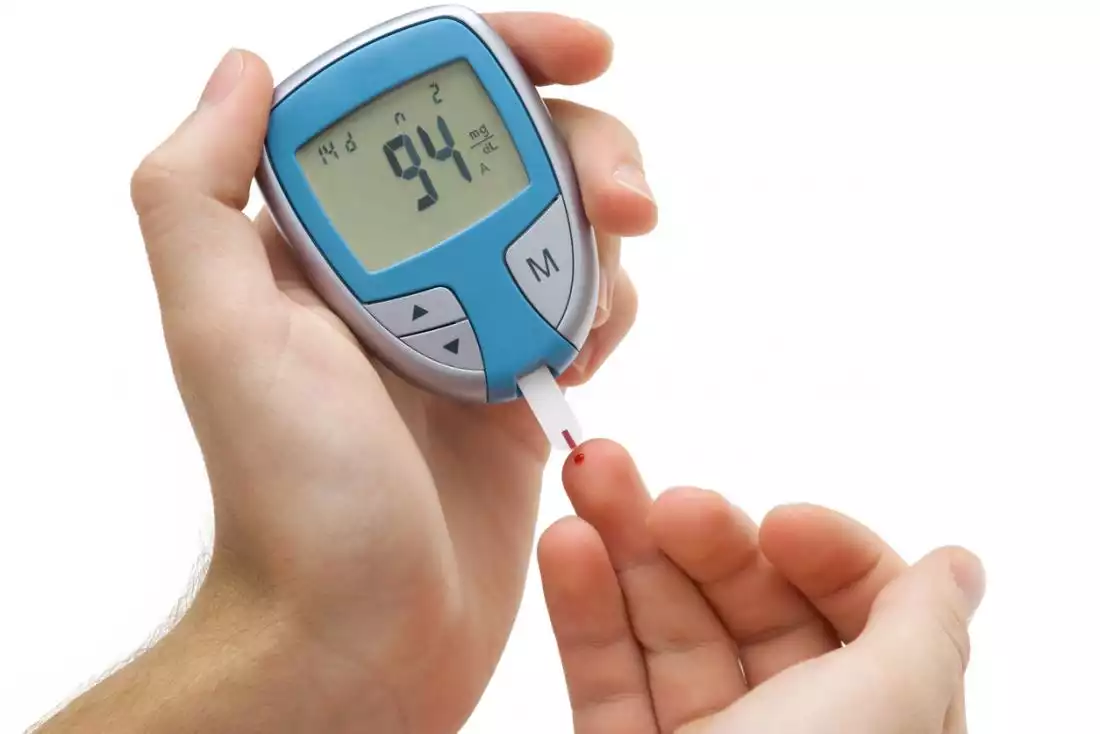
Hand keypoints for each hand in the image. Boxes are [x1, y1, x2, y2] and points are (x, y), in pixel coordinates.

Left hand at [124, 13, 654, 733]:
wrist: (363, 632)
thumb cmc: (296, 497)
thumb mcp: (222, 331)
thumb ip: (197, 190)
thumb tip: (244, 68)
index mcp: (329, 238)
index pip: (420, 107)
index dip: (505, 61)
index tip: (582, 54)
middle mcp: (399, 270)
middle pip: (518, 156)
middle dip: (589, 155)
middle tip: (628, 202)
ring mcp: (467, 323)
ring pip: (567, 229)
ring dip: (601, 247)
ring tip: (587, 322)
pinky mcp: (519, 380)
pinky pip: (587, 310)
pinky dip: (606, 314)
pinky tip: (587, 357)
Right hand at [540, 441, 984, 733]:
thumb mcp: (883, 714)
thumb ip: (920, 631)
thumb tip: (957, 566)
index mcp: (875, 724)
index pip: (861, 612)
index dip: (826, 553)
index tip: (779, 522)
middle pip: (752, 607)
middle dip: (702, 535)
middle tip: (653, 489)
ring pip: (667, 630)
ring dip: (625, 548)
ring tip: (588, 477)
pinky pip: (606, 678)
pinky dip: (584, 607)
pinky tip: (569, 546)